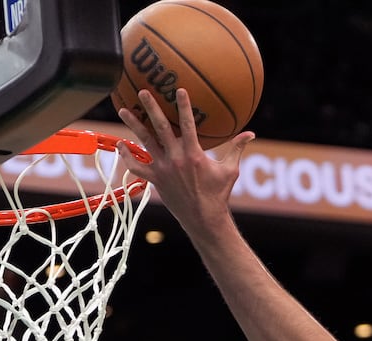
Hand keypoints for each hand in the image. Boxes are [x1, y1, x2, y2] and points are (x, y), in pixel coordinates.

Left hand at [115, 88, 254, 232]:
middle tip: (142, 92)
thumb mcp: (231, 170)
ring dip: (133, 125)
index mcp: (193, 155)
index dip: (184, 107)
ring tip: (123, 110)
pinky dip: (127, 156)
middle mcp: (175, 159)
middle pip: (160, 128)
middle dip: (151, 108)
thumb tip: (251, 133)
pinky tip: (121, 145)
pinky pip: (137, 167)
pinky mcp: (155, 179)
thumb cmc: (219, 194)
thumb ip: (237, 149)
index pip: (188, 125)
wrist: (204, 218)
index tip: (179, 90)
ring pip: (145, 142)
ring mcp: (163, 169)